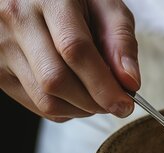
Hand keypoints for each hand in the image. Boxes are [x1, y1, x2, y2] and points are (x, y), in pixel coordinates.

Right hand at [0, 0, 139, 121]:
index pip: (75, 50)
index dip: (103, 85)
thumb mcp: (106, 6)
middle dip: (94, 103)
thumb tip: (130, 83)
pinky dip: (64, 110)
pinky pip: (35, 105)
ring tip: (97, 97)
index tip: (125, 105)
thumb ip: (121, 41)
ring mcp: (1, 45)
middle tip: (115, 103)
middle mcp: (17, 19)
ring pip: (44, 99)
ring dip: (80, 110)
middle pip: (56, 81)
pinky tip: (76, 95)